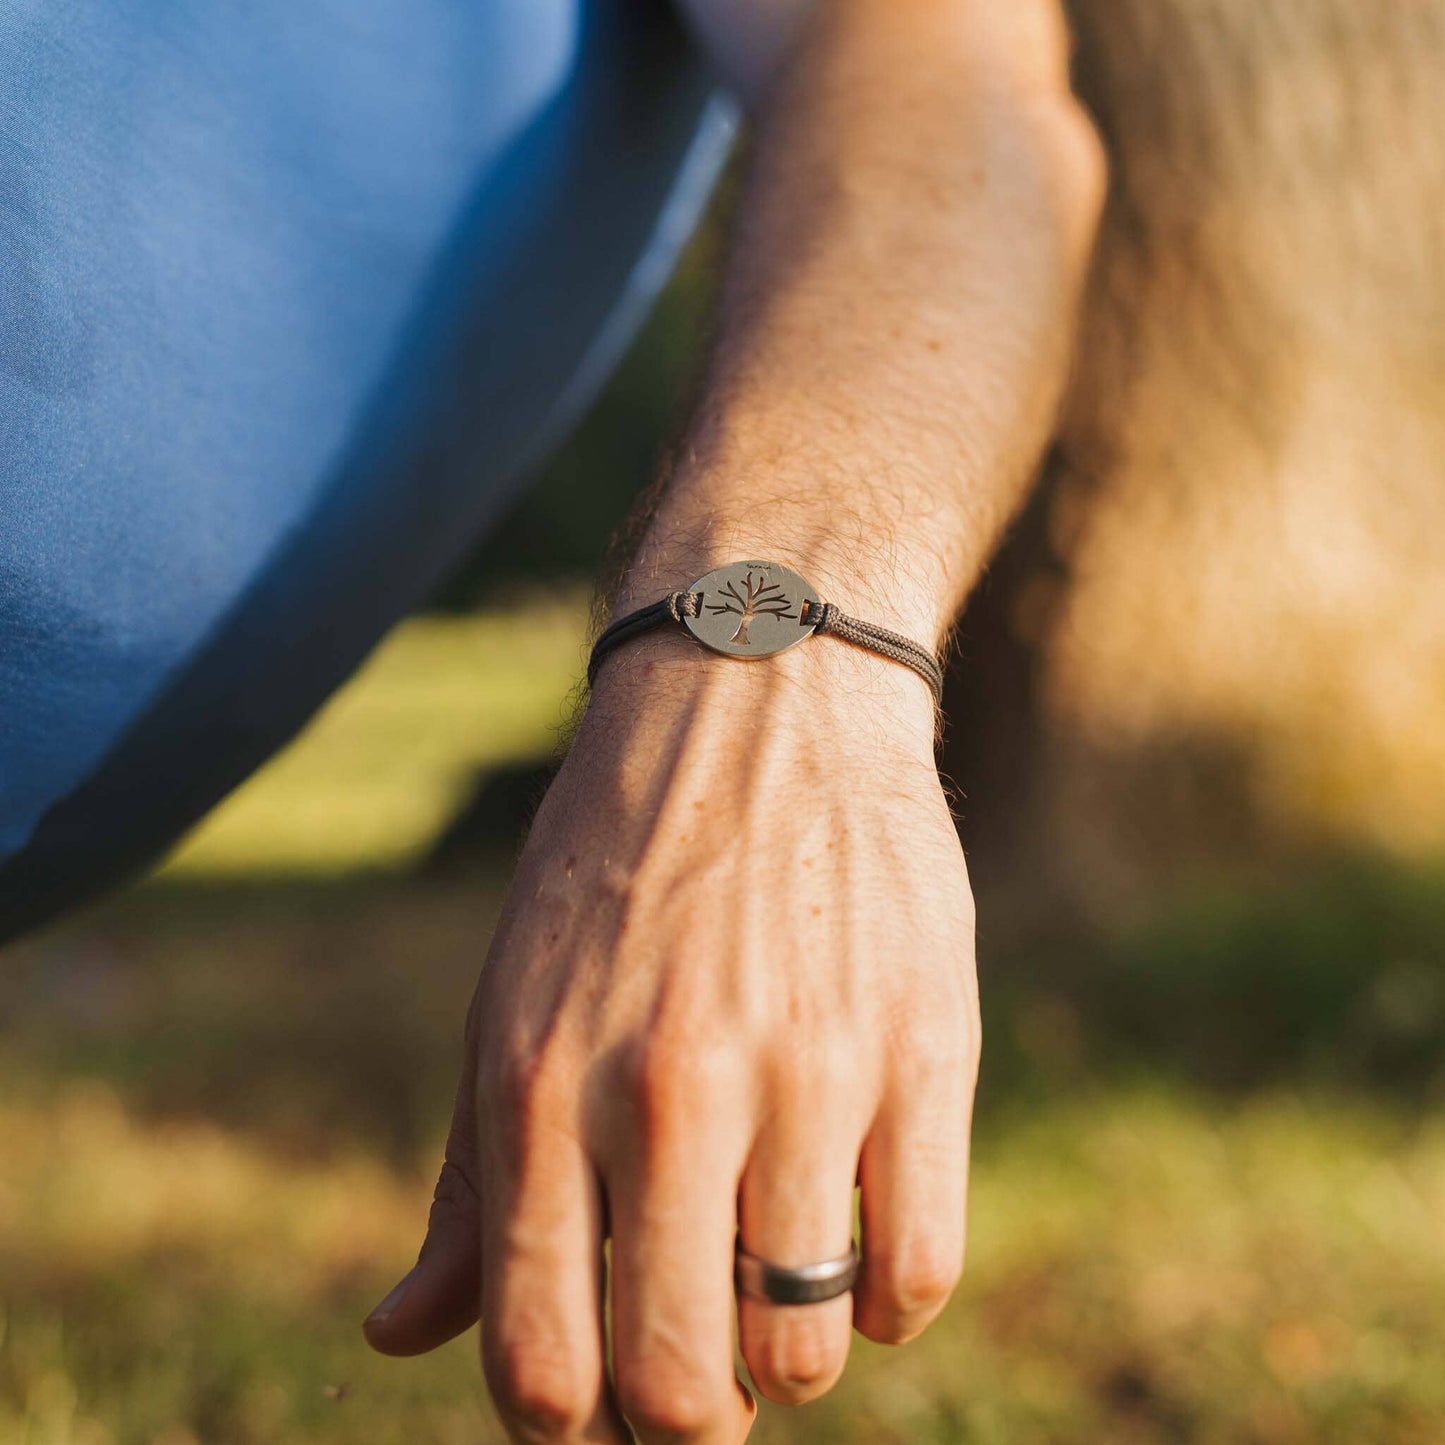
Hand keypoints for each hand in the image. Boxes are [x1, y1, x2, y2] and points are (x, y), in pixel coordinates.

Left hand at [364, 635, 979, 1441]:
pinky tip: (855, 1234)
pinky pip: (916, 1274)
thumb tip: (395, 1335)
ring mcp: (805, 1069)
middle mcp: (665, 1088)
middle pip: (683, 1392)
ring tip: (774, 1275)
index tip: (601, 1412)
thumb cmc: (617, 866)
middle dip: (686, 1423)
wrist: (752, 694)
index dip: (569, 1432)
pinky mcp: (922, 1045)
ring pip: (805, 1349)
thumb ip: (467, 1183)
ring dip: (787, 1354)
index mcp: (538, 1085)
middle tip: (700, 1378)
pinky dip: (885, 1301)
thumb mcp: (513, 1001)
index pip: (539, 1363)